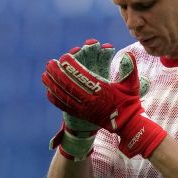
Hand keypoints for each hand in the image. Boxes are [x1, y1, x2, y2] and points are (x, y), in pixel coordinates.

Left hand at [42, 51, 166, 157]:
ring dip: (53, 85)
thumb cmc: (129, 102)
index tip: (64, 58)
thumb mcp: (132, 85)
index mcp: (102, 90)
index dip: (71, 67)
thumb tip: (128, 54)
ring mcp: (84, 109)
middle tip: (49, 63)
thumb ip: (130, 69)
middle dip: (57, 73)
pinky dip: (55, 99)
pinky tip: (49, 92)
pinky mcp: (81, 115)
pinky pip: (65, 106)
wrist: (127, 124)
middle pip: (69, 85)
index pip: (82, 76)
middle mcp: (90, 100)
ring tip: (44, 75)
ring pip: (64, 96)